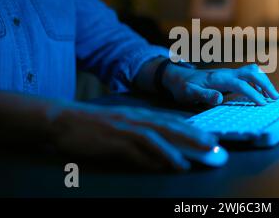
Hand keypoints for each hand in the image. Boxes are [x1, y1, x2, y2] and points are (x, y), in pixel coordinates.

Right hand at [50, 102, 216, 170]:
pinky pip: (142, 147)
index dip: (193, 129)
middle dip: (196, 135)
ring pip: (162, 134)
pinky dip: (160, 154)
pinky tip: (172, 162)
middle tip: (215, 144)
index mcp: (140, 115)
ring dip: (183, 144)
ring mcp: (127, 127)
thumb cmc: (93, 127)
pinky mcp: (116, 138)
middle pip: (172, 126)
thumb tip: (160, 158)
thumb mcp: (121, 128)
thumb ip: (141, 140)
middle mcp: (138, 118)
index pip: (172, 121)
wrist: (63, 120)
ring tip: (201, 153)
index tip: (210, 136)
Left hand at [162, 64, 278, 105]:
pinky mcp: (230, 76)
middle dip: (265, 83)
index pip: (240, 83)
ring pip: (252, 71)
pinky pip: (248, 75)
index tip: (262, 104)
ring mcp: (229, 73)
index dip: (253, 92)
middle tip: (275, 97)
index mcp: (218, 78)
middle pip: (251, 72)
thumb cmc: (183, 87)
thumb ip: (203, 95)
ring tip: (272, 96)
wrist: (177, 77)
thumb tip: (219, 98)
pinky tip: (261, 93)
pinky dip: (258, 82)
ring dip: (264, 81)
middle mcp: (226, 73)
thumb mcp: (188, 94)